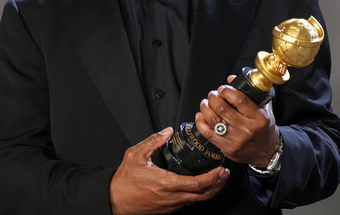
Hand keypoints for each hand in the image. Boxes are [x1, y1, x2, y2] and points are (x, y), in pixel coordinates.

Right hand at [109, 127, 229, 214]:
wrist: (114, 200)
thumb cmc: (123, 181)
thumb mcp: (135, 155)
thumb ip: (153, 141)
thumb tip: (167, 131)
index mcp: (166, 183)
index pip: (197, 184)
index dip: (213, 178)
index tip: (221, 170)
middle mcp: (171, 197)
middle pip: (203, 195)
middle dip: (218, 185)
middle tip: (225, 174)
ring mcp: (170, 205)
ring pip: (196, 201)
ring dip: (209, 191)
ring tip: (216, 179)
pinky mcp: (167, 210)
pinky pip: (187, 203)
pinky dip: (197, 195)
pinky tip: (198, 187)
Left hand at [195, 75, 279, 167]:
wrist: (267, 152)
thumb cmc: (264, 129)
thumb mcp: (264, 109)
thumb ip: (251, 92)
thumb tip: (231, 78)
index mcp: (258, 118)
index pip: (239, 100)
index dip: (227, 91)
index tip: (223, 89)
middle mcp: (247, 129)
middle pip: (222, 108)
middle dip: (213, 97)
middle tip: (213, 94)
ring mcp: (236, 140)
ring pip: (213, 120)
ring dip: (205, 108)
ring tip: (206, 103)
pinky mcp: (227, 148)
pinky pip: (208, 133)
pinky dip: (200, 122)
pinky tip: (200, 115)